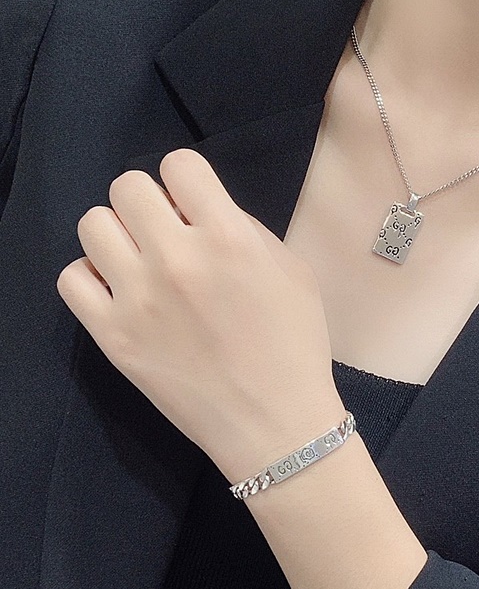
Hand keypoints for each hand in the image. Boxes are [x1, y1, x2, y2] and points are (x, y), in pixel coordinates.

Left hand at [56, 148, 343, 478]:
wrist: (275, 423)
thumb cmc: (296, 347)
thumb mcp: (293, 273)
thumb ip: (245, 229)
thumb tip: (198, 211)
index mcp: (229, 238)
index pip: (179, 164)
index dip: (187, 182)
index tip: (194, 208)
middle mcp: (177, 259)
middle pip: (127, 186)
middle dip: (149, 204)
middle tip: (166, 236)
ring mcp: (137, 299)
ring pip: (92, 223)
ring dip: (118, 235)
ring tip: (139, 264)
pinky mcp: (112, 337)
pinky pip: (71, 278)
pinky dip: (93, 278)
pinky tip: (120, 294)